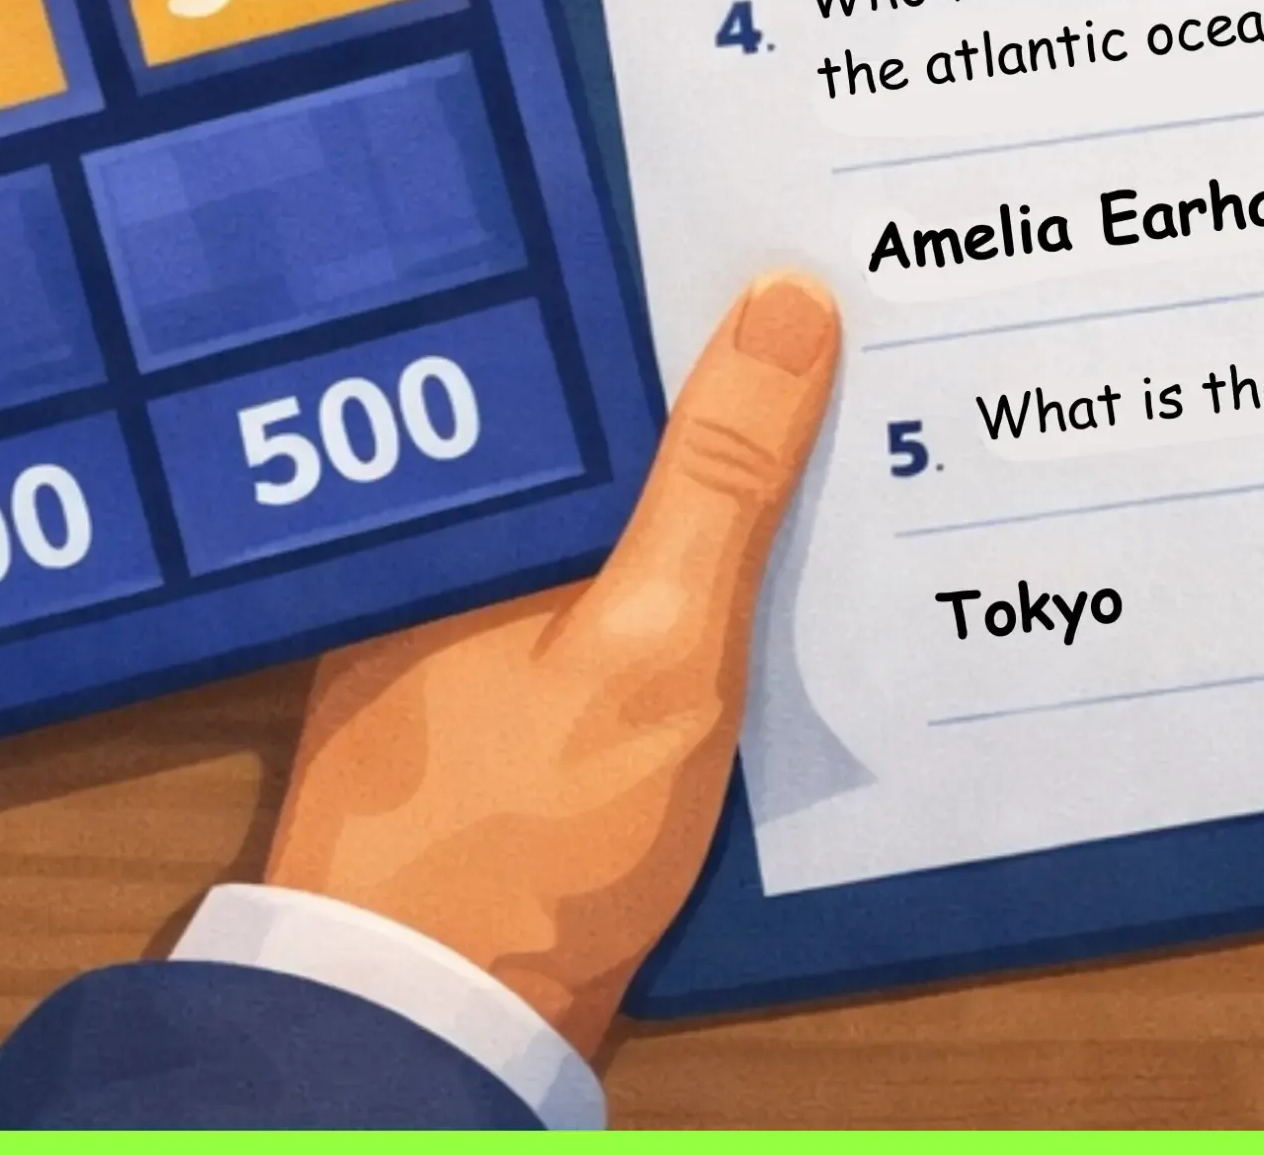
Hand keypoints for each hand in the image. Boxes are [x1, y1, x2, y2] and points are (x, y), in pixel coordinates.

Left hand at [259, 271, 841, 1053]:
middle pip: (594, 413)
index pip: (581, 337)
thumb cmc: (529, 835)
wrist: (429, 1024)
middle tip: (834, 300)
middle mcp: (444, 542)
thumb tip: (782, 299)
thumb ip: (719, 478)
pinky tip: (749, 556)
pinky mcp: (485, 690)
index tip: (790, 238)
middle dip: (703, 368)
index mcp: (465, 503)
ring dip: (692, 469)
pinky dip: (662, 560)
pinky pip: (589, 580)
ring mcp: (456, 617)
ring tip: (821, 401)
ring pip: (598, 499)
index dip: (686, 285)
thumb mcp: (658, 644)